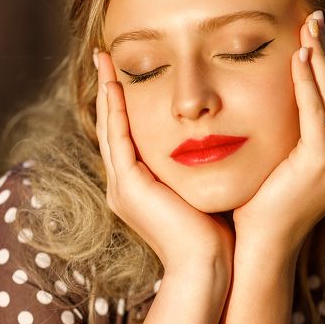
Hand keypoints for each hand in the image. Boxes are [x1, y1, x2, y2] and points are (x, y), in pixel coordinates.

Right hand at [94, 51, 234, 275]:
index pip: (128, 137)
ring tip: (104, 59)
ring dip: (106, 92)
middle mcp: (125, 186)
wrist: (207, 266)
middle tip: (105, 56)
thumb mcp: (204, 191)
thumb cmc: (215, 235)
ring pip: (109, 128)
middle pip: (111, 128)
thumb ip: (201, 167)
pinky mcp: (129, 187)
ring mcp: (123, 187)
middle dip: (108, 91)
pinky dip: (115, 110)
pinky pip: (118, 139)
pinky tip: (116, 83)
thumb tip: (220, 143)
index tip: (127, 74)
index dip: (125, 104)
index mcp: (140, 188)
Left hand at [231, 11, 324, 254]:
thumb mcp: (294, 161)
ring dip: (320, 58)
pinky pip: (315, 110)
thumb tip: (297, 97)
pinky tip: (298, 56)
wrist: (266, 242)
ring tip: (309, 27)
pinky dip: (306, 81)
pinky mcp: (324, 160)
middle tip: (317, 18)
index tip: (321, 36)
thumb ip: (304, 131)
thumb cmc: (270, 204)